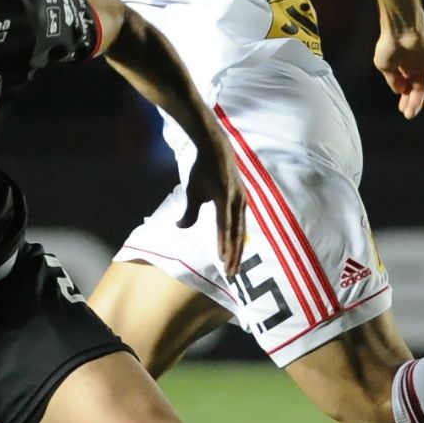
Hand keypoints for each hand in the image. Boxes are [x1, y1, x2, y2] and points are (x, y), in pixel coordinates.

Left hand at [181, 136, 247, 276]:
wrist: (217, 148)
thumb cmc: (202, 169)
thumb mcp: (192, 189)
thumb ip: (189, 210)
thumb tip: (181, 227)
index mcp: (224, 198)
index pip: (224, 227)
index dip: (223, 245)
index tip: (222, 261)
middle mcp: (237, 201)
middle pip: (237, 233)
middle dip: (234, 254)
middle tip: (231, 273)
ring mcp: (242, 200)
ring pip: (242, 230)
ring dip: (239, 249)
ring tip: (235, 265)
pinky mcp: (242, 199)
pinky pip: (242, 222)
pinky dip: (240, 237)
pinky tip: (238, 247)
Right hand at [373, 24, 423, 119]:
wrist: (402, 28)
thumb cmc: (390, 45)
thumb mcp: (385, 66)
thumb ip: (393, 80)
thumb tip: (401, 91)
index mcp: (407, 67)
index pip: (411, 88)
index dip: (408, 100)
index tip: (403, 109)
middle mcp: (421, 65)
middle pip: (423, 88)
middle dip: (417, 101)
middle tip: (411, 113)